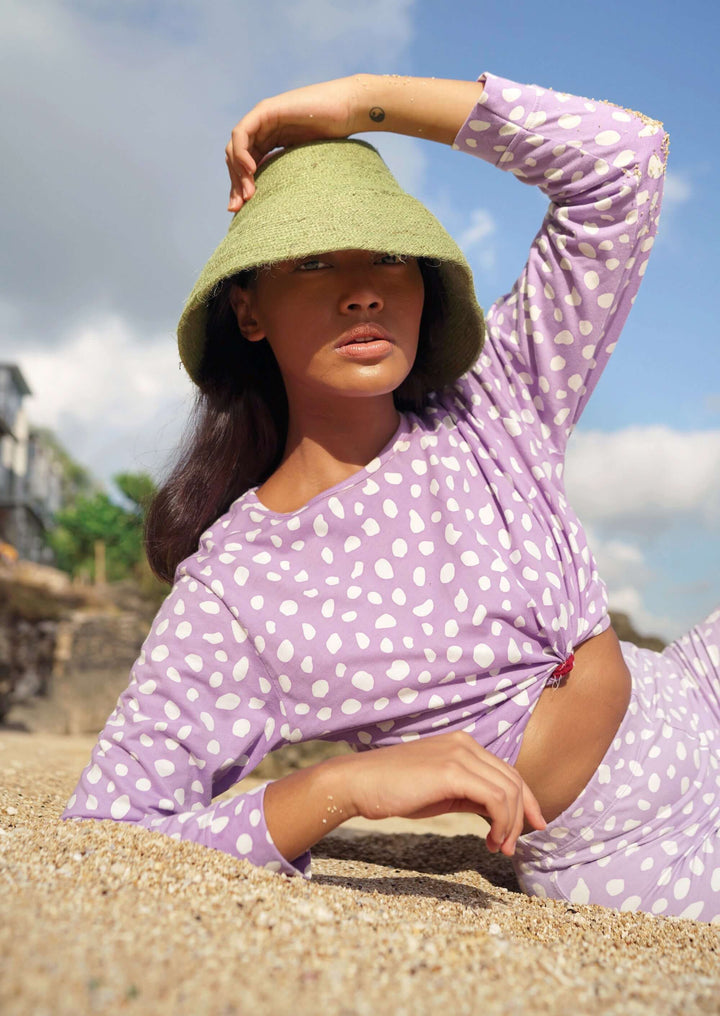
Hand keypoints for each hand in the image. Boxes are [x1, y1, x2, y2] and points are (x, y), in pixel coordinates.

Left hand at [225, 76, 363, 211]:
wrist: (349, 112)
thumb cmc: (336, 139)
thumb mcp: (305, 165)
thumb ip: (288, 177)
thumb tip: (279, 210)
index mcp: (269, 141)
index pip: (243, 167)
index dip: (238, 188)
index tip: (240, 211)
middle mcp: (262, 130)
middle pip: (234, 159)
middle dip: (235, 185)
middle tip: (239, 208)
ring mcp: (262, 119)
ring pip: (234, 148)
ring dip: (238, 173)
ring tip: (249, 195)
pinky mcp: (265, 110)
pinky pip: (242, 133)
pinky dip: (241, 153)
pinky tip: (251, 170)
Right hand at [343, 731, 545, 855]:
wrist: (360, 784)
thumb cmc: (395, 790)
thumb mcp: (441, 791)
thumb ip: (470, 795)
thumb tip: (498, 815)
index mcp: (463, 744)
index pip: (508, 771)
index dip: (527, 801)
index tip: (534, 827)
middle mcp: (465, 744)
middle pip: (514, 780)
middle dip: (523, 817)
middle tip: (512, 848)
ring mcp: (459, 754)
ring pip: (508, 791)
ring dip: (511, 825)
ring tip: (498, 848)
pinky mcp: (452, 771)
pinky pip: (495, 799)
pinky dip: (501, 823)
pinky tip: (490, 840)